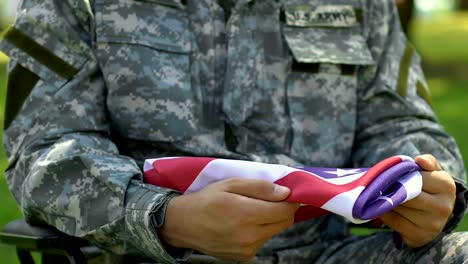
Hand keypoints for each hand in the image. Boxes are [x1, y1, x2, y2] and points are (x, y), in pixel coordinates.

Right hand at [159, 177, 299, 260]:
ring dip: (271, 220)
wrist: (183, 224)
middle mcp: (249, 236)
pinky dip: (260, 230)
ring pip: (274, 231)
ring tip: (251, 210)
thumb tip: (285, 193)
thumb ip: (260, 188)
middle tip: (271, 198)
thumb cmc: (207, 200)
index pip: (284, 211)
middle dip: (282, 209)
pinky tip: (244, 223)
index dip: (291, 200)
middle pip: (284, 222)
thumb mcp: (231, 184)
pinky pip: (262, 241)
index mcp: (246, 215)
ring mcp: (247, 249)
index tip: (289, 193)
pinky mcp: (244, 257)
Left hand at [380, 154, 455, 246]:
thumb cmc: (428, 189)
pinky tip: (384, 208)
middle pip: (405, 193)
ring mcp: (432, 224)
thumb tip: (420, 159)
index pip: (415, 177)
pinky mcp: (419, 236)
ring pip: (397, 206)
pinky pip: (392, 220)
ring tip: (384, 196)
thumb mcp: (431, 173)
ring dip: (386, 200)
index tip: (394, 175)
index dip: (401, 175)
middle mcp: (443, 207)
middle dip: (392, 189)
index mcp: (447, 186)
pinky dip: (384, 213)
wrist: (431, 219)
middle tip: (382, 185)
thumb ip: (427, 162)